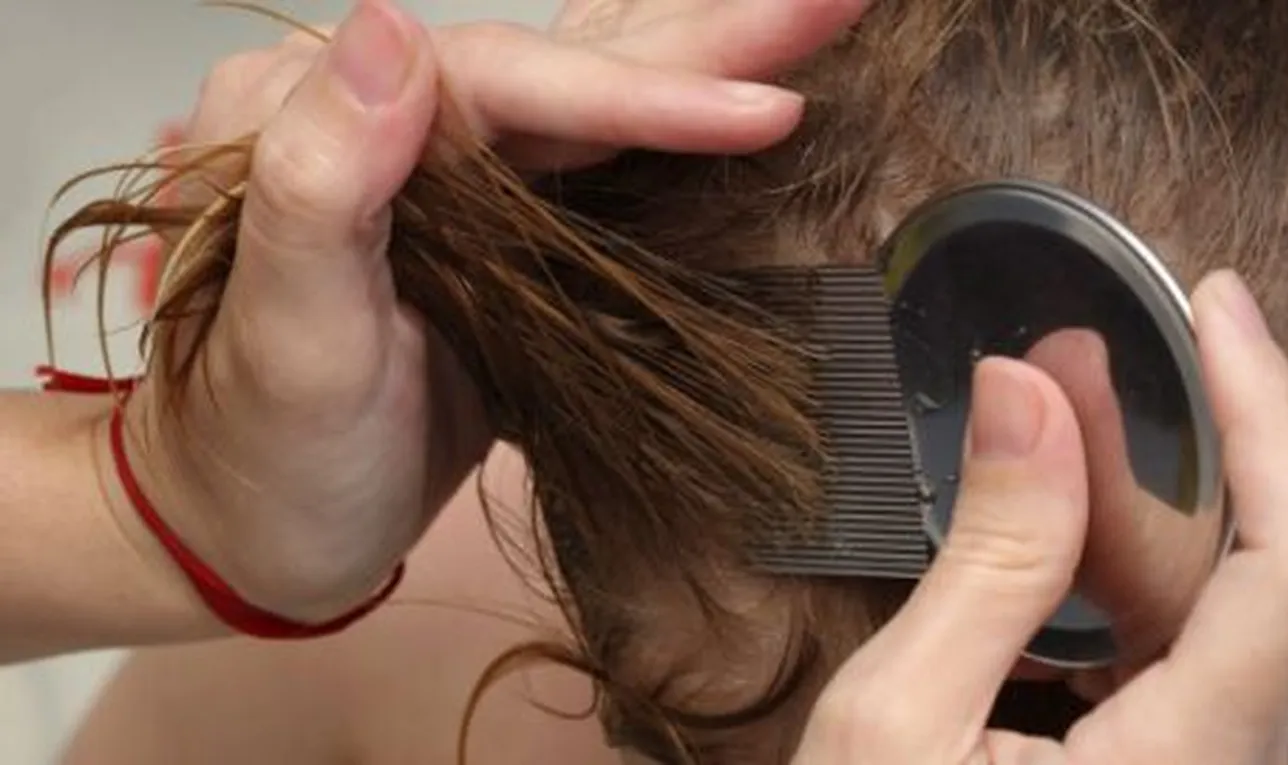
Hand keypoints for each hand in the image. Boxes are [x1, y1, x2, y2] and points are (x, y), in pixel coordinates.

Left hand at [119, 0, 867, 622]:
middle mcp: (383, 118)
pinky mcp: (489, 224)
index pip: (506, 80)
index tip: (767, 110)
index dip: (642, 93)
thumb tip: (391, 32)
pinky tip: (734, 94)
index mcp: (317, 118)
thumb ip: (316, 185)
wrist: (257, 531)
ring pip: (591, 90)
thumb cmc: (265, 459)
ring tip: (808, 28)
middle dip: (709, 37)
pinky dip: (672, 124)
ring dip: (704, 58)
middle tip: (834, 4)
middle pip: (567, 58)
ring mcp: (443, 168)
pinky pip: (592, 152)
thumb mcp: (287, 341)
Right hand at [792, 270, 1287, 763]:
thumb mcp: (900, 721)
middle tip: (1075, 350)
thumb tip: (1022, 393)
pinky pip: (1168, 647)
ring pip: (1210, 605)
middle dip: (1174, 439)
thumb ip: (985, 560)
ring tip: (1042, 407)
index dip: (1275, 417)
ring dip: (1130, 497)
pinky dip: (1110, 567)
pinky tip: (1043, 518)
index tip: (1215, 308)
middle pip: (1261, 568)